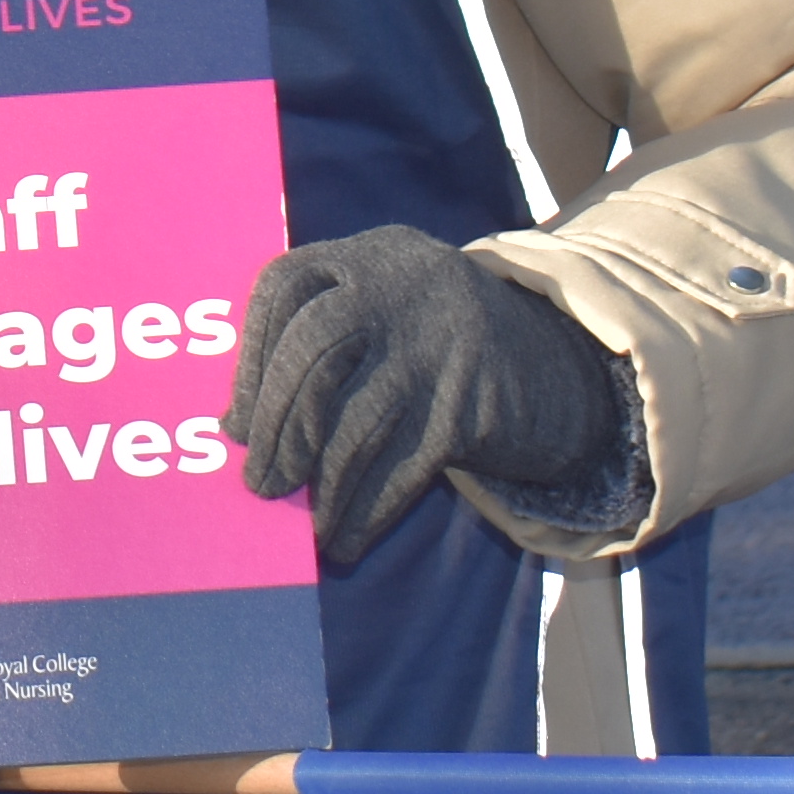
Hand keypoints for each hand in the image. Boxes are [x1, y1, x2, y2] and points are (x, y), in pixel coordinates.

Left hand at [225, 225, 637, 565]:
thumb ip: (311, 343)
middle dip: (278, 427)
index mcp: (368, 255)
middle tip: (261, 484)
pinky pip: (402, 468)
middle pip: (312, 351)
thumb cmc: (430, 342)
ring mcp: (439, 346)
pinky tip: (344, 539)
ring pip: (356, 419)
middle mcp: (402, 288)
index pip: (281, 288)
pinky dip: (366, 511)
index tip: (237, 423)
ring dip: (320, 483)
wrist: (558, 358)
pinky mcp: (469, 406)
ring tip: (304, 520)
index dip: (251, 360)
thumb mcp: (380, 311)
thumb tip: (235, 425)